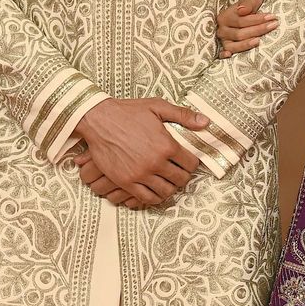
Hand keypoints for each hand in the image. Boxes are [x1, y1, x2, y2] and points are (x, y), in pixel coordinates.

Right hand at [75, 97, 204, 207]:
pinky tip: (155, 190)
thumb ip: (183, 115)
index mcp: (166, 145)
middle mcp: (155, 162)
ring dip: (170, 188)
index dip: (192, 163)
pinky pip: (146, 198)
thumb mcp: (157, 107)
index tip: (188, 161)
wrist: (98, 119)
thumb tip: (206, 122)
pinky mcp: (126, 181)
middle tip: (179, 172)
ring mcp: (140, 174)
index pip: (190, 164)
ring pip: (165, 192)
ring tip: (167, 181)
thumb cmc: (128, 112)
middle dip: (183, 176)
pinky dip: (154, 197)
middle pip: (180, 180)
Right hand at [216, 0, 277, 56]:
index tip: (272, 17)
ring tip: (259, 41)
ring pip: (233, 45)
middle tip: (273, 25)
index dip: (257, 19)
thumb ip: (247, 3)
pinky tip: (229, 55)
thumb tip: (242, 11)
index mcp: (225, 16)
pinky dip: (224, 55)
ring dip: (246, 44)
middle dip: (257, 30)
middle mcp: (222, 29)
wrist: (249, 16)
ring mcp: (223, 41)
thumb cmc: (250, 8)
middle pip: (239, 34)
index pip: (241, 20)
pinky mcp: (225, 50)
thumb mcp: (249, 1)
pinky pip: (221, 54)